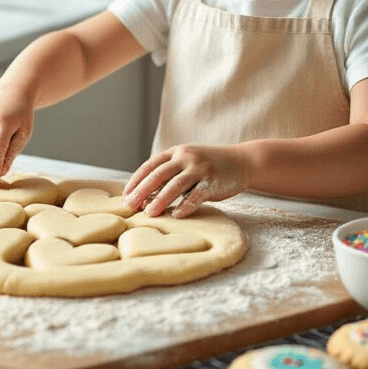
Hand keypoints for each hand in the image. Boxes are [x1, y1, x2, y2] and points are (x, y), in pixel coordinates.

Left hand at [122, 144, 249, 217]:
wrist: (242, 161)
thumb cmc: (209, 166)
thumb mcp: (187, 163)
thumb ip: (169, 175)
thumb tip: (145, 197)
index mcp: (176, 152)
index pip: (150, 166)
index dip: (136, 180)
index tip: (125, 195)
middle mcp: (186, 157)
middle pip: (158, 174)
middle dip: (142, 191)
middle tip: (130, 205)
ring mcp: (200, 168)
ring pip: (175, 185)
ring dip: (160, 200)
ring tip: (149, 213)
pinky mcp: (212, 181)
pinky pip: (196, 195)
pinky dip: (185, 206)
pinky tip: (175, 216)